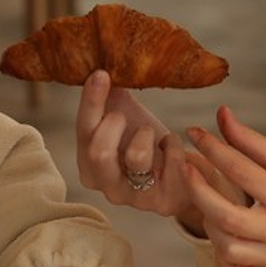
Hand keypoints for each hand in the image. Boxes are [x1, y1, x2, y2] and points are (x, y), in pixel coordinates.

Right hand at [75, 69, 207, 227]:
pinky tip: (169, 144)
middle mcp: (107, 185)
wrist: (182, 171)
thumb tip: (99, 64)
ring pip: (136, 158)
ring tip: (153, 133)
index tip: (101, 73)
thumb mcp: (124, 116)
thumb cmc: (146, 141)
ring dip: (147, 134)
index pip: (84, 130)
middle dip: (114, 122)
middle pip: (98, 151)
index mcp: (89, 164)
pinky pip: (171, 162)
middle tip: (124, 115)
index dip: (91, 101)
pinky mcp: (163, 202)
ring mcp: (134, 198)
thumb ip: (107, 96)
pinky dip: (173, 143)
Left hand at [185, 107, 265, 266]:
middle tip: (187, 167)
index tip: (196, 132)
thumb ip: (257, 144)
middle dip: (198, 189)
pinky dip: (220, 256)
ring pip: (226, 247)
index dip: (213, 148)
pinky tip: (224, 236)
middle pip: (226, 215)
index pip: (242, 170)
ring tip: (209, 201)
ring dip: (208, 221)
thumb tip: (223, 117)